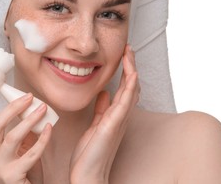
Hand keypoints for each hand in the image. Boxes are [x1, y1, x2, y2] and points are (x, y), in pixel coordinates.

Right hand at [0, 83, 51, 183]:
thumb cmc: (25, 169)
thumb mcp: (19, 147)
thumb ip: (20, 130)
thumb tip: (30, 105)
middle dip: (12, 108)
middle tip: (29, 96)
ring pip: (12, 137)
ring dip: (29, 120)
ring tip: (42, 108)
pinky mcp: (12, 177)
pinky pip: (30, 154)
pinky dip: (42, 140)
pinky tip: (49, 129)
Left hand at [69, 45, 139, 183]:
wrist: (88, 174)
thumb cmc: (91, 153)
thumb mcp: (95, 125)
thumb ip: (101, 109)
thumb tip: (104, 94)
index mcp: (116, 115)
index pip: (125, 88)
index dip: (126, 71)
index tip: (124, 55)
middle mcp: (121, 116)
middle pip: (132, 86)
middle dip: (131, 66)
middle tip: (129, 49)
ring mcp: (119, 120)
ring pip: (131, 91)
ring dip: (131, 71)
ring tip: (130, 54)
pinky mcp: (113, 125)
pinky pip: (124, 104)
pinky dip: (130, 88)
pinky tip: (132, 75)